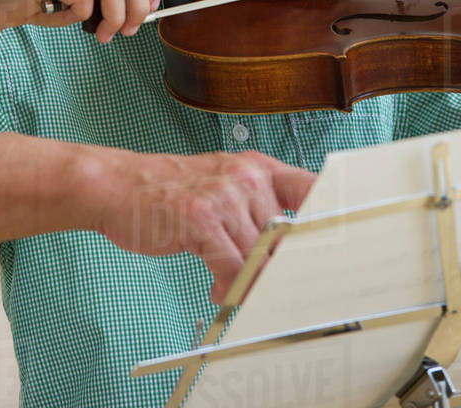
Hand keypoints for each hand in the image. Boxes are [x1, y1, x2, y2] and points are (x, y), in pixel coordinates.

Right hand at [93, 149, 315, 302]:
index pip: (313, 190)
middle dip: (283, 270)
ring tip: (234, 288)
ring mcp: (223, 195)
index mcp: (256, 167)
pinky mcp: (200, 218)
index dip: (333, 221)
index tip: (343, 252)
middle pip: (288, 237)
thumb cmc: (170, 192)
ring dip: (250, 283)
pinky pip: (232, 268)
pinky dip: (228, 288)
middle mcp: (245, 176)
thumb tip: (291, 257)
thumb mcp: (221, 190)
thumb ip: (256, 215)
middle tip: (281, 292)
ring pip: (260, 257)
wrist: (117, 185)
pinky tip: (217, 289)